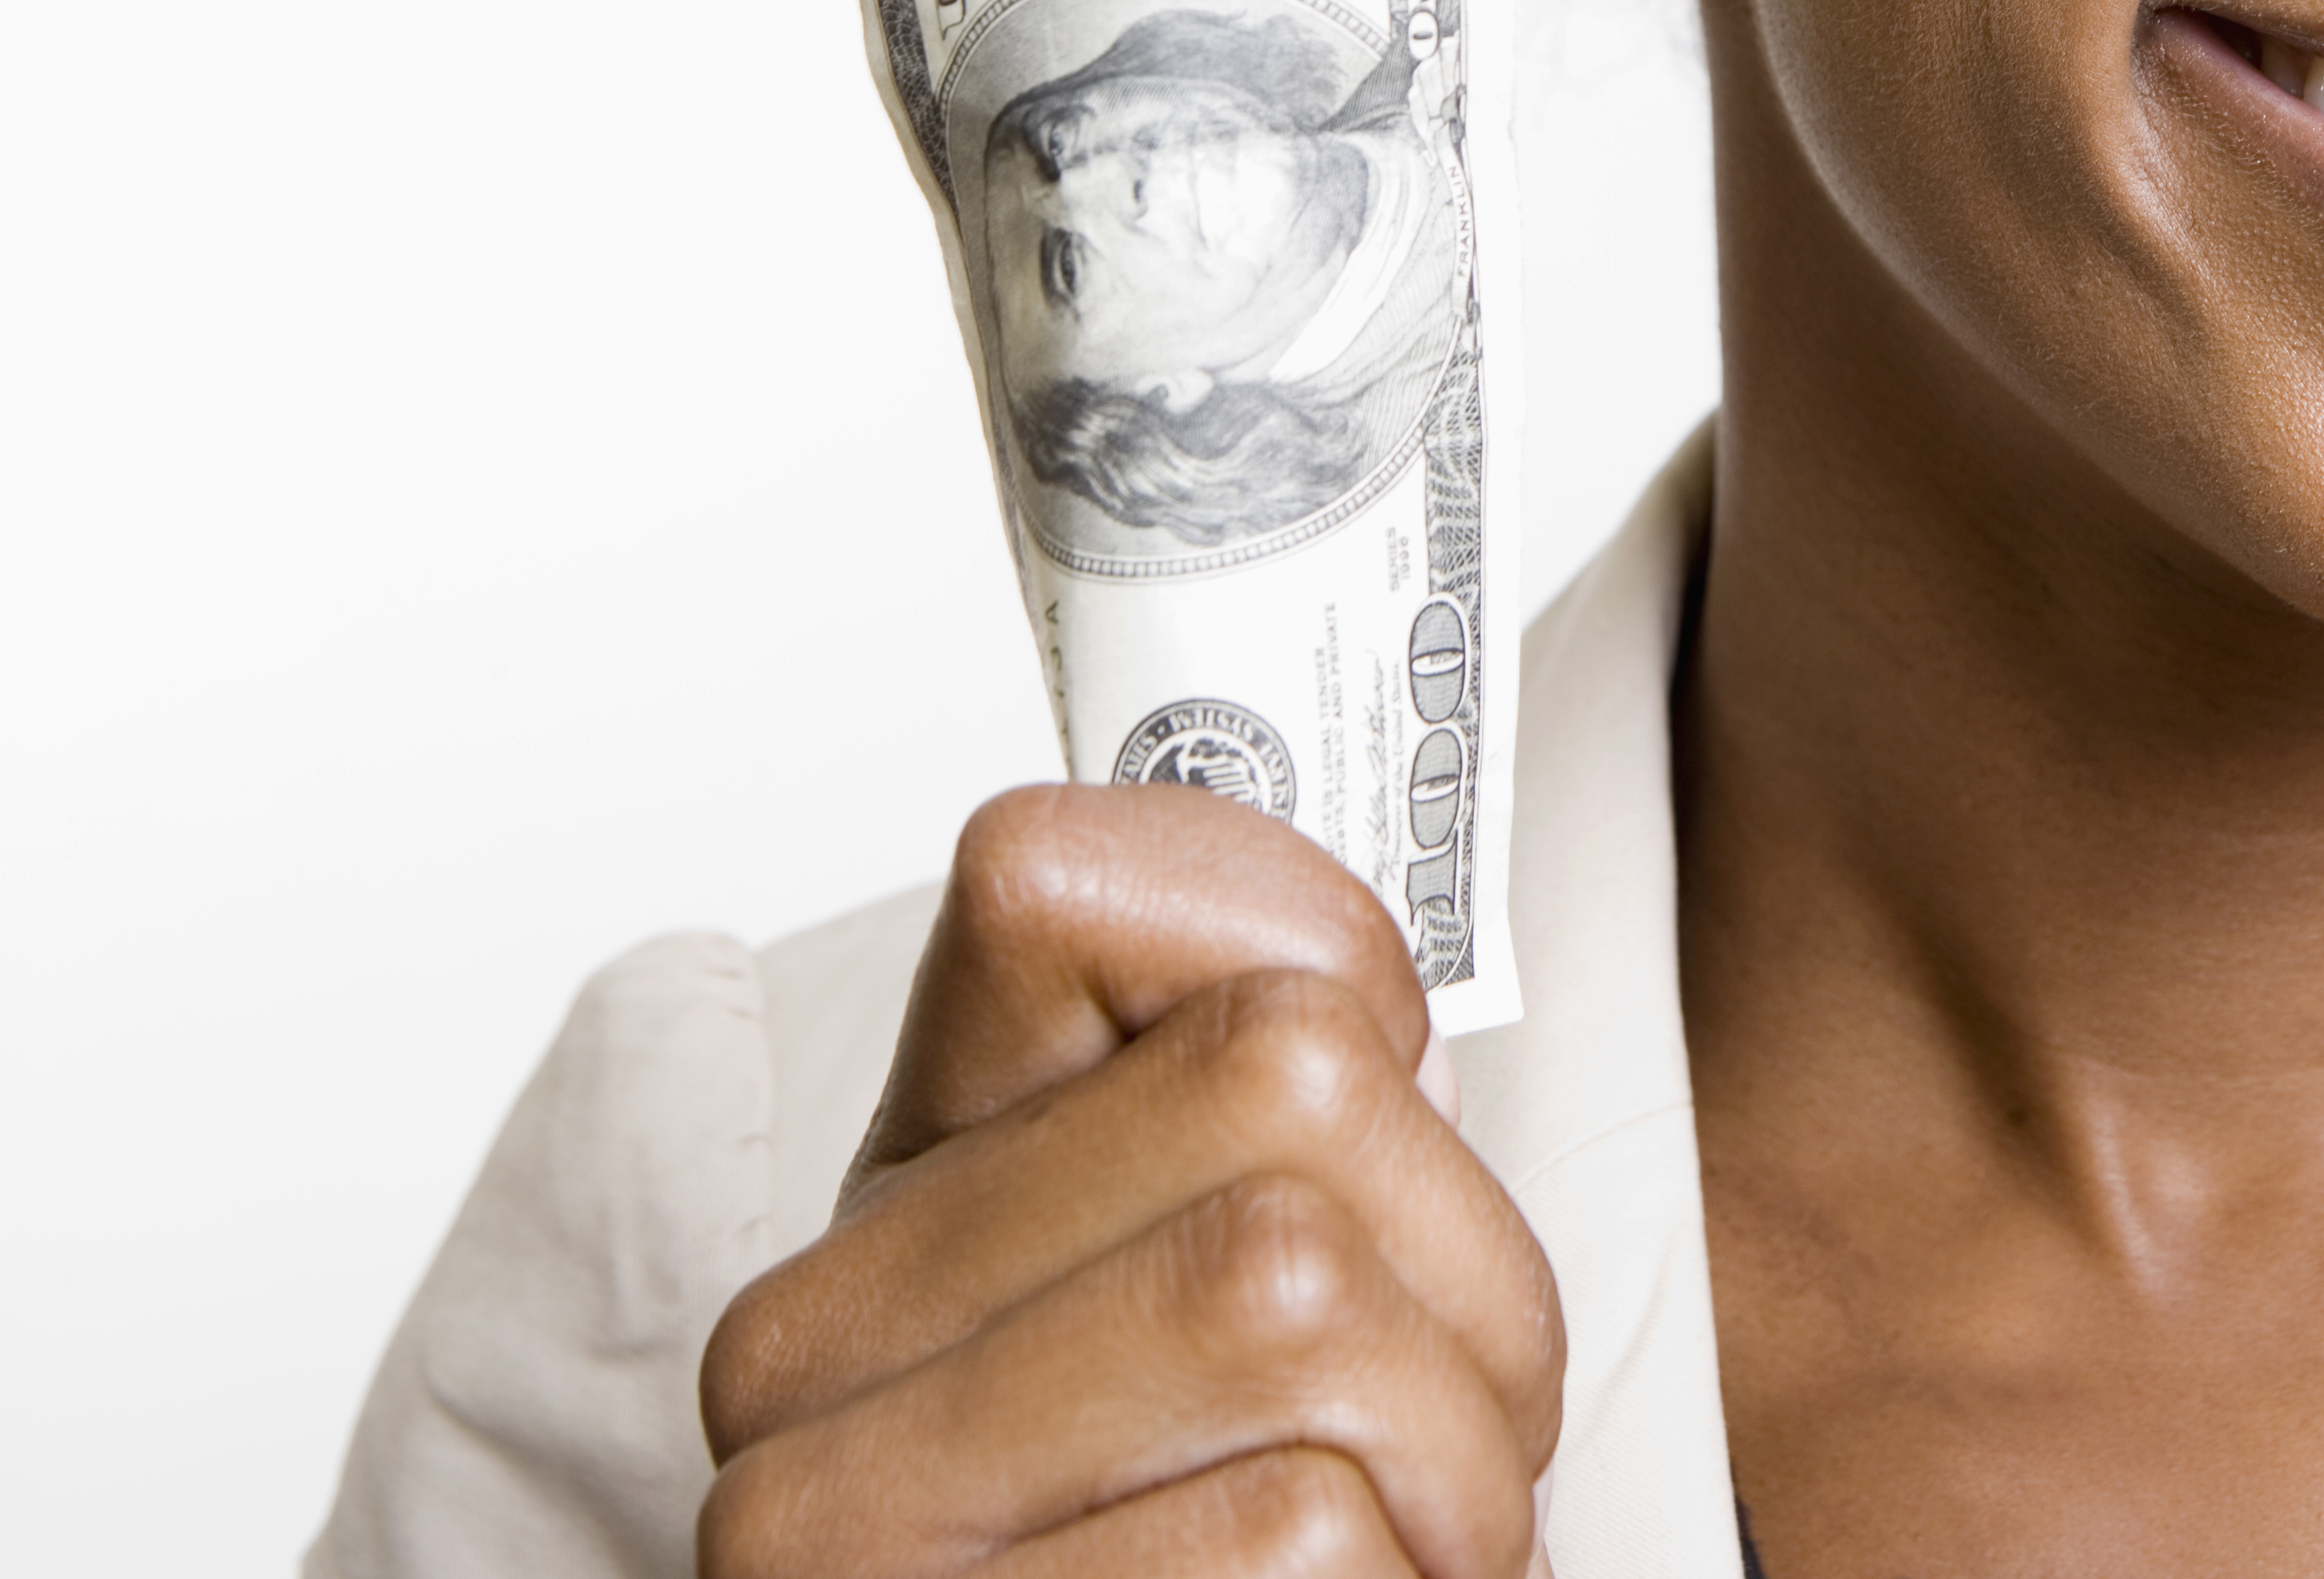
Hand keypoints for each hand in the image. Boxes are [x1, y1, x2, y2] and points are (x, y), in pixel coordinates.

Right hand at [697, 784, 1562, 1576]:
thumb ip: (1250, 1107)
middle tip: (1434, 1439)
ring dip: (1456, 1463)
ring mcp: (848, 1551)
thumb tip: (1354, 987)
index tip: (1364, 1122)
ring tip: (1389, 1561)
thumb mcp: (1236, 1321)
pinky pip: (1305, 1539)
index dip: (1317, 973)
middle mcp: (798, 1374)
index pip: (1070, 871)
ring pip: (1311, 1297)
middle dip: (1469, 1280)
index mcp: (876, 1226)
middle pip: (1291, 1096)